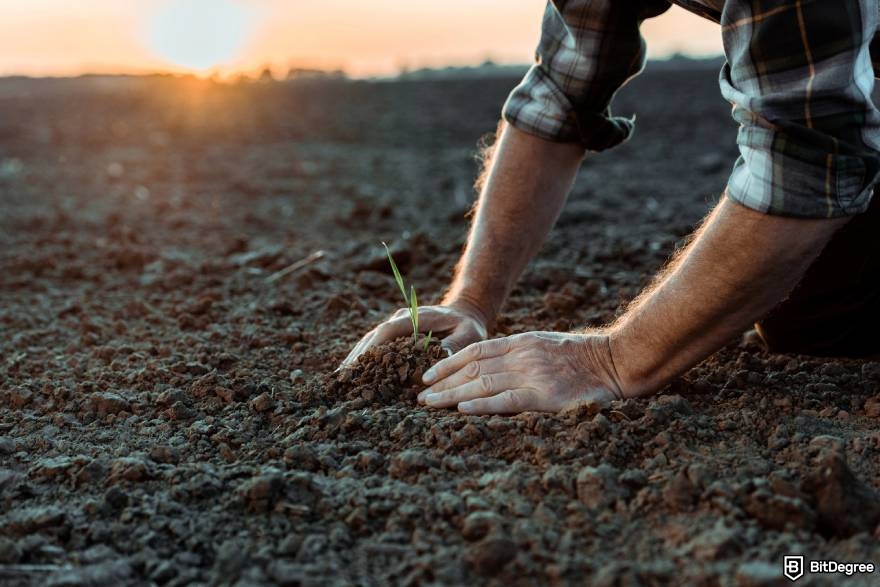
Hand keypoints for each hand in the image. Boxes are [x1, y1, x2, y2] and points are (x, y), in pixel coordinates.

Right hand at [339, 303, 488, 367]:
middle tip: (342, 376)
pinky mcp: (396, 333)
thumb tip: (438, 360)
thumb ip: (454, 346)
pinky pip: (376, 344)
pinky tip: (353, 371)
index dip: (372, 347)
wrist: (466, 312)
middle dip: (357, 355)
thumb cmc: (469, 326)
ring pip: (371, 339)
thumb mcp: (469, 335)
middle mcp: (402, 319)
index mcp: (416, 317)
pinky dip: (364, 356)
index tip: (359, 363)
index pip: (389, 331)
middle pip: (374, 336)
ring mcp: (397, 324)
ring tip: (341, 377)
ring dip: (356, 356)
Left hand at [417, 331, 623, 413]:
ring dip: (452, 395)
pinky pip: (507, 400)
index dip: (448, 362)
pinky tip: (462, 410)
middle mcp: (522, 356)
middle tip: (420, 396)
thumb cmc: (584, 358)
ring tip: (430, 404)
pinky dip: (482, 405)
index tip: (429, 375)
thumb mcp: (547, 345)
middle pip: (473, 368)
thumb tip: (491, 367)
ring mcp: (533, 376)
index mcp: (522, 342)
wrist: (617, 361)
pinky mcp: (545, 396)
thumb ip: (521, 354)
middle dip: (443, 382)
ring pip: (483, 384)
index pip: (476, 351)